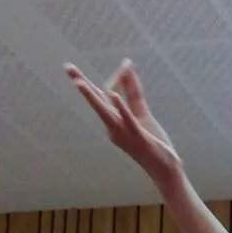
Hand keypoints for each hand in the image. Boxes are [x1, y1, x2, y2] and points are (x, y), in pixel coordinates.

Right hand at [64, 59, 182, 190]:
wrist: (164, 168)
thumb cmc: (152, 142)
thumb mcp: (141, 113)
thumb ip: (133, 91)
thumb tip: (127, 67)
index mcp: (113, 121)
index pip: (102, 96)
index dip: (112, 78)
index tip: (126, 64)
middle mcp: (114, 128)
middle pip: (95, 102)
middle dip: (81, 84)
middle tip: (66, 66)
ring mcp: (124, 133)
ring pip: (105, 112)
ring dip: (92, 97)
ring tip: (79, 82)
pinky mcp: (138, 137)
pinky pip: (127, 120)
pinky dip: (120, 108)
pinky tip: (113, 95)